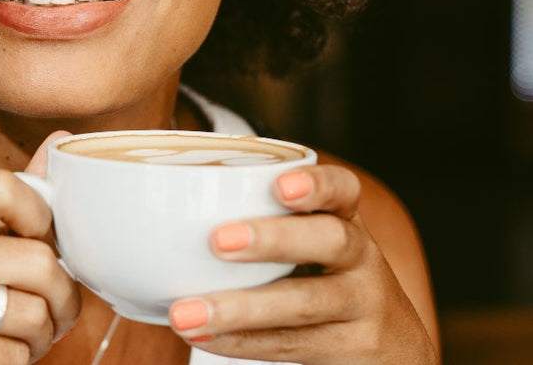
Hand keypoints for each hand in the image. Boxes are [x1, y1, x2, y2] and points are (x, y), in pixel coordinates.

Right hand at [0, 132, 79, 363]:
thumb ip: (10, 205)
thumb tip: (63, 139)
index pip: (2, 185)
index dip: (41, 219)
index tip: (39, 247)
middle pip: (38, 260)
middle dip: (60, 300)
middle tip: (48, 319)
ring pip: (34, 313)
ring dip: (39, 339)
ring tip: (10, 341)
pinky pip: (14, 354)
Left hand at [166, 165, 436, 363]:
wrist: (390, 349)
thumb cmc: (320, 283)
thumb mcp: (307, 250)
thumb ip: (256, 225)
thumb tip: (143, 219)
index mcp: (344, 221)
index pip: (343, 190)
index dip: (317, 184)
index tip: (280, 183)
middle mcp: (362, 258)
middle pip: (331, 240)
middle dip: (274, 238)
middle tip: (216, 241)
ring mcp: (364, 306)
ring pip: (306, 303)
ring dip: (241, 308)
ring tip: (185, 313)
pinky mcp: (355, 348)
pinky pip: (295, 345)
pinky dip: (244, 342)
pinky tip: (205, 338)